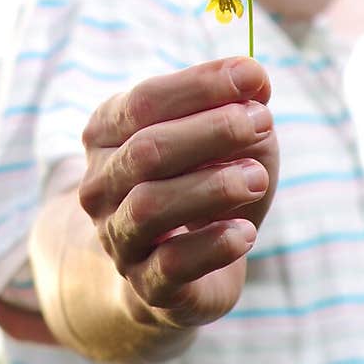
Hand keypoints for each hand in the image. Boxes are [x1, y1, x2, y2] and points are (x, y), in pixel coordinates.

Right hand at [77, 55, 277, 330]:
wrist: (180, 273)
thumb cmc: (204, 187)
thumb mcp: (227, 143)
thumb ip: (240, 110)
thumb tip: (256, 84)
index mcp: (107, 136)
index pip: (143, 102)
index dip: (199, 86)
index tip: (254, 76)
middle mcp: (100, 186)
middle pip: (146, 150)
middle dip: (210, 131)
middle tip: (262, 122)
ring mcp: (117, 238)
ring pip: (151, 206)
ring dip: (212, 187)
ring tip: (257, 178)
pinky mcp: (145, 287)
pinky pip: (171, 264)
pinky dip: (213, 245)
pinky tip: (246, 233)